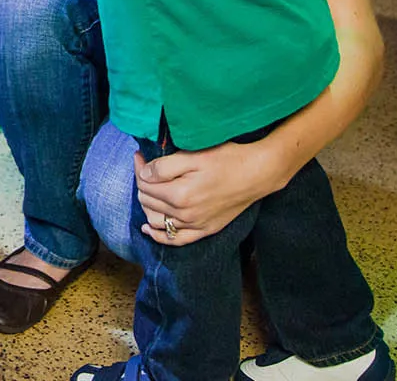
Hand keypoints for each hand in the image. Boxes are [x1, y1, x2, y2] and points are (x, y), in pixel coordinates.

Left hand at [135, 141, 284, 245]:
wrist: (257, 174)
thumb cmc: (227, 160)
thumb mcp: (193, 156)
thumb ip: (164, 167)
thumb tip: (144, 174)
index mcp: (180, 195)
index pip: (145, 183)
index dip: (139, 168)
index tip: (139, 156)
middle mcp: (185, 215)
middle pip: (148, 200)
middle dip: (142, 183)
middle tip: (145, 167)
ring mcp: (196, 225)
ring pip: (156, 220)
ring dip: (147, 204)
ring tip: (148, 189)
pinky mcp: (206, 230)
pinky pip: (175, 240)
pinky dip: (158, 235)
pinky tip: (149, 228)